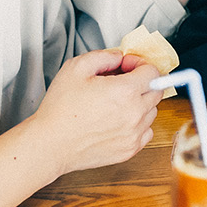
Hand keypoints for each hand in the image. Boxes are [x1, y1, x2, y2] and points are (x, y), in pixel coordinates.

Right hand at [28, 50, 163, 174]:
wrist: (50, 144)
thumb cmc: (59, 110)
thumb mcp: (76, 68)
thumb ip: (104, 56)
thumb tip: (119, 57)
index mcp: (125, 91)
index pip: (153, 72)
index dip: (140, 64)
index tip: (128, 67)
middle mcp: (135, 114)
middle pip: (156, 90)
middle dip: (142, 82)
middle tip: (122, 82)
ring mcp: (134, 134)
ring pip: (152, 111)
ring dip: (140, 103)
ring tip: (115, 103)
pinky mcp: (130, 150)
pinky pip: (146, 131)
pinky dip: (138, 124)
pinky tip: (118, 120)